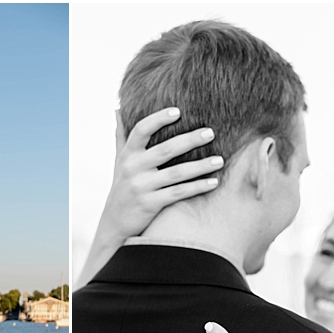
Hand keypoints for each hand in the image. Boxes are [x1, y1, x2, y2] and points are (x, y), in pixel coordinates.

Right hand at [75, 107, 223, 288]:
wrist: (114, 222)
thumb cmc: (122, 187)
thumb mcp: (119, 161)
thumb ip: (121, 136)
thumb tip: (118, 109)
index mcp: (128, 154)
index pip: (141, 130)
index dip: (158, 119)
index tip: (177, 111)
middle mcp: (133, 169)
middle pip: (164, 150)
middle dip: (189, 140)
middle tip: (210, 133)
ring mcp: (142, 187)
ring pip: (176, 173)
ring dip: (200, 166)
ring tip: (220, 160)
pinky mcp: (150, 204)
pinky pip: (178, 193)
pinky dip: (197, 187)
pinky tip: (213, 182)